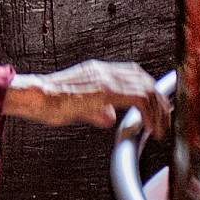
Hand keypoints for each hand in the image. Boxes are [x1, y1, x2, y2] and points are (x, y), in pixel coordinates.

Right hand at [3, 60, 167, 132]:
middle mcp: (105, 70)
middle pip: (145, 79)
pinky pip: (139, 98)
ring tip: (160, 128)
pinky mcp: (106, 89)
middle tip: (165, 120)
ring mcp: (106, 77)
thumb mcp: (78, 108)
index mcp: (98, 71)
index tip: (158, 109)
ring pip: (146, 88)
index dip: (150, 91)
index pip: (134, 75)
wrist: (35, 96)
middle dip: (159, 101)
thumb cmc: (48, 103)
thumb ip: (97, 112)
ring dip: (158, 110)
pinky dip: (150, 114)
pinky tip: (150, 128)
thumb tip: (110, 119)